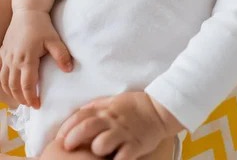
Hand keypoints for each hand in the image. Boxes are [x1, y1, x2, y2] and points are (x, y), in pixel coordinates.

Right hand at [0, 9, 72, 107]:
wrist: (27, 11)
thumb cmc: (41, 25)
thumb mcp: (54, 39)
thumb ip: (61, 55)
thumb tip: (69, 70)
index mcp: (27, 59)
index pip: (27, 86)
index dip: (32, 98)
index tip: (38, 105)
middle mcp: (13, 61)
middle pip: (14, 87)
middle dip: (22, 99)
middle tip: (30, 105)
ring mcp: (6, 57)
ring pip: (5, 81)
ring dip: (12, 93)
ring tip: (21, 99)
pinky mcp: (3, 52)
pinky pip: (1, 71)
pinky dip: (4, 82)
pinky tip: (10, 85)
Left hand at [57, 91, 182, 159]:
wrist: (159, 109)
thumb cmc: (134, 106)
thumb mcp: (114, 100)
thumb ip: (97, 105)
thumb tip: (80, 111)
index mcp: (105, 110)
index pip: (80, 115)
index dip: (67, 126)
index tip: (59, 137)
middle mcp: (112, 121)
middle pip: (87, 127)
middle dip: (73, 138)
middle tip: (67, 147)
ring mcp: (123, 133)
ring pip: (102, 143)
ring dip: (95, 150)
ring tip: (94, 155)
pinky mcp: (135, 145)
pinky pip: (122, 157)